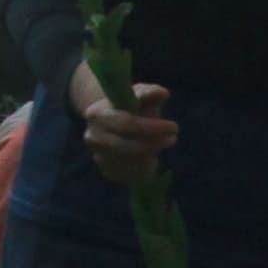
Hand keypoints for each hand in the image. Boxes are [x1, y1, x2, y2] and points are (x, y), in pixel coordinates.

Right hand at [73, 63, 178, 180]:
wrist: (111, 124)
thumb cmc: (130, 107)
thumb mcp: (138, 95)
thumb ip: (150, 93)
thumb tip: (163, 93)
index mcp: (97, 114)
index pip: (127, 123)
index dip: (152, 127)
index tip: (174, 126)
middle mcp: (93, 137)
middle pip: (129, 147)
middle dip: (155, 143)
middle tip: (173, 138)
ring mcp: (98, 156)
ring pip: (132, 162)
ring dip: (152, 153)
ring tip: (162, 143)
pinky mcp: (107, 171)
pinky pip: (132, 174)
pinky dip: (146, 166)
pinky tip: (152, 156)